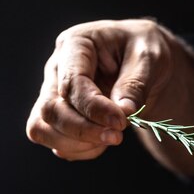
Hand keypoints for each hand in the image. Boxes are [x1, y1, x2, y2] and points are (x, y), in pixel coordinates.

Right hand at [26, 18, 193, 173]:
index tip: (121, 123)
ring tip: (110, 139)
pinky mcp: (57, 115)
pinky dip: (77, 150)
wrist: (144, 65)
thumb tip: (123, 111)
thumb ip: (136, 84)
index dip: (94, 108)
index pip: (72, 83)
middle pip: (50, 109)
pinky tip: (102, 143)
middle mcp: (57, 68)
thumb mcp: (151, 58)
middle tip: (117, 137)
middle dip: (84, 130)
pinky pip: (53, 140)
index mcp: (76, 43)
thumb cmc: (144, 52)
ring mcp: (52, 93)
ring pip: (42, 128)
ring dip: (76, 143)